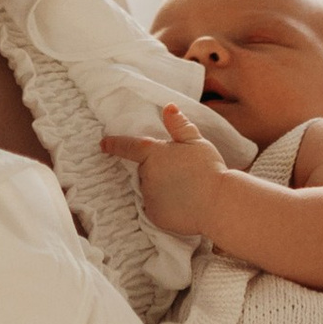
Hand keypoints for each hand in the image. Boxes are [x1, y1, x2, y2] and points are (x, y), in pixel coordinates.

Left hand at [98, 100, 224, 236]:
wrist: (218, 204)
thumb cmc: (209, 170)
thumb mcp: (196, 142)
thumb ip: (179, 126)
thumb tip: (168, 107)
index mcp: (154, 154)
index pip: (129, 146)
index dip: (114, 144)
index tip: (103, 144)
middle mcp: (146, 176)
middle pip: (145, 170)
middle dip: (157, 170)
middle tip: (181, 172)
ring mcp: (148, 197)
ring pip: (150, 190)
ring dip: (161, 188)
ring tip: (185, 189)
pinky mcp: (154, 216)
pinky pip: (155, 208)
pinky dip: (165, 206)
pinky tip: (182, 204)